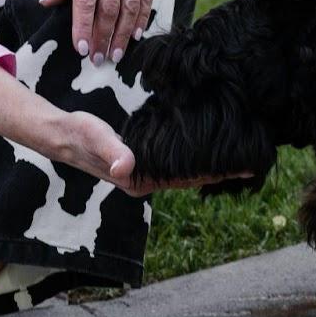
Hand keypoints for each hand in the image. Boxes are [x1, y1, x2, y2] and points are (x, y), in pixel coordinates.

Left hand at [39, 0, 156, 63]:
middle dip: (103, 37)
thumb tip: (47, 4)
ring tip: (116, 54)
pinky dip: (142, 17)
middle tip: (99, 60)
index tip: (82, 49)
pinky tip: (136, 33)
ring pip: (131, 5)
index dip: (84, 27)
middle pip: (109, 7)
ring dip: (123, 33)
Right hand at [57, 114, 255, 195]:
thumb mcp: (95, 137)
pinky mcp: (140, 164)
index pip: (186, 179)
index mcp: (138, 181)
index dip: (216, 173)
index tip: (245, 168)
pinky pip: (175, 164)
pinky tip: (205, 150)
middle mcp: (144, 182)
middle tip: (254, 162)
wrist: (61, 134)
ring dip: (208, 167)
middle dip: (220, 172)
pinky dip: (193, 159)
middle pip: (190, 179)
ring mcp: (143, 174)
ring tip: (237, 158)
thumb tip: (125, 167)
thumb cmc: (78, 134)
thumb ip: (112, 152)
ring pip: (184, 173)